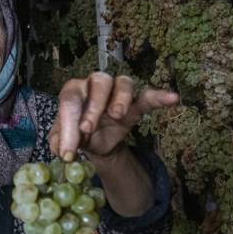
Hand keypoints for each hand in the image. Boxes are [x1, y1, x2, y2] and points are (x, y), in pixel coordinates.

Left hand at [49, 72, 177, 160]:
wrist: (95, 141)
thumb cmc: (77, 134)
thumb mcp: (62, 142)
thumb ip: (59, 144)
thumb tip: (63, 151)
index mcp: (73, 91)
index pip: (70, 100)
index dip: (68, 124)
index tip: (70, 149)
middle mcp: (95, 85)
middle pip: (98, 82)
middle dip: (93, 106)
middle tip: (88, 129)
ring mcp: (116, 92)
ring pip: (122, 83)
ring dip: (120, 98)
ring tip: (117, 115)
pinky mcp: (135, 103)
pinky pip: (148, 96)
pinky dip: (160, 96)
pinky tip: (173, 98)